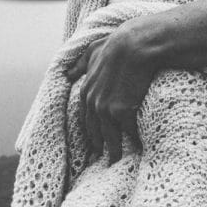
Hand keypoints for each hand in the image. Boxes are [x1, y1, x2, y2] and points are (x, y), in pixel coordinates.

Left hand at [72, 15, 159, 163]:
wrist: (134, 45)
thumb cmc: (115, 45)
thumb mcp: (93, 51)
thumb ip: (80, 64)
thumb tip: (68, 73)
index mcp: (85, 91)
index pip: (85, 119)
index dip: (90, 131)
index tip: (94, 142)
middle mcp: (92, 103)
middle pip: (95, 131)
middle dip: (98, 146)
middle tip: (102, 159)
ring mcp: (106, 109)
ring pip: (110, 137)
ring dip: (114, 151)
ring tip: (117, 162)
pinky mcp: (122, 111)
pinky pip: (129, 132)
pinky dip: (134, 140)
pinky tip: (138, 148)